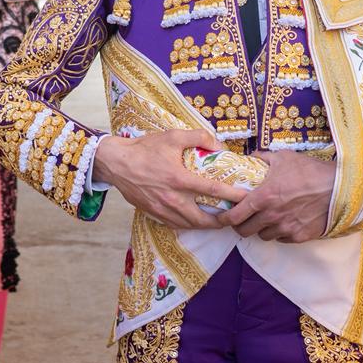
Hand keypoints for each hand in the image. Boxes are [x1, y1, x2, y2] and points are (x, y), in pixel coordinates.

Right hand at [92, 129, 241, 229]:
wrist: (116, 162)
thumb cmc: (144, 148)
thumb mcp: (172, 136)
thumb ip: (199, 137)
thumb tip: (218, 145)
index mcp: (179, 179)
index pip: (213, 191)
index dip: (232, 196)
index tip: (246, 198)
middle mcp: (172, 198)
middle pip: (204, 219)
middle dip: (222, 222)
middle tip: (234, 218)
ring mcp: (162, 209)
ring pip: (190, 225)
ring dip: (206, 226)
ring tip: (218, 222)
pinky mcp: (153, 213)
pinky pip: (175, 225)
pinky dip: (189, 225)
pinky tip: (195, 221)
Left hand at [219, 150, 335, 241]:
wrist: (340, 188)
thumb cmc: (311, 171)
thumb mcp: (284, 158)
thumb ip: (262, 158)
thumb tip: (250, 157)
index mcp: (263, 197)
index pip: (235, 216)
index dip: (225, 218)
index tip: (222, 217)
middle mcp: (272, 216)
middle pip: (245, 231)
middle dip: (241, 225)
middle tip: (243, 219)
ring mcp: (286, 229)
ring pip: (263, 236)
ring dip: (261, 229)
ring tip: (266, 219)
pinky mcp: (300, 236)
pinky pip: (282, 239)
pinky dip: (280, 233)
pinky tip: (284, 222)